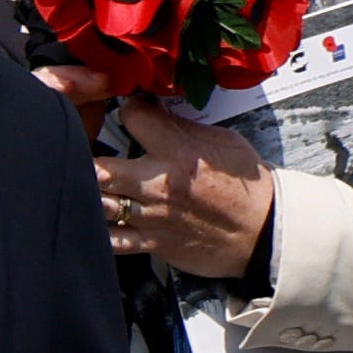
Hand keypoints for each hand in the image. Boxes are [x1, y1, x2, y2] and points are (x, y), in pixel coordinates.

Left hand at [95, 100, 277, 280]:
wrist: (262, 233)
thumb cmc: (246, 189)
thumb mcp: (222, 142)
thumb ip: (183, 128)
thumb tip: (156, 111)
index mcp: (180, 153)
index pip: (133, 116)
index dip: (128, 108)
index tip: (132, 112)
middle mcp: (160, 184)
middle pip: (99, 168)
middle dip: (89, 156)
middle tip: (91, 149)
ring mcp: (153, 217)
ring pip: (99, 204)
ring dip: (91, 192)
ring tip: (95, 183)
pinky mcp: (153, 244)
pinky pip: (113, 240)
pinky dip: (99, 230)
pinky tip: (96, 218)